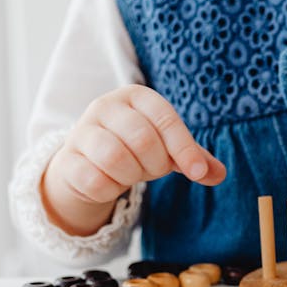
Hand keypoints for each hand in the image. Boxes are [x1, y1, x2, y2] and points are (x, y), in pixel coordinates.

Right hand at [42, 85, 225, 235]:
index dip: (184, 148)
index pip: (165, 118)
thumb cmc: (135, 149)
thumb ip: (194, 159)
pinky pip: (95, 180)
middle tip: (154, 170)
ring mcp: (81, 130)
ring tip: (131, 174)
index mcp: (136, 96)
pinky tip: (111, 184)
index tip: (198, 173)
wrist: (88, 163)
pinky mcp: (67, 159)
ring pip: (115, 158)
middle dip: (156, 164)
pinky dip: (110, 189)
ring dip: (132, 176)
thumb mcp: (168, 149)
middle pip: (142, 139)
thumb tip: (218, 174)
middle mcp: (105, 106)